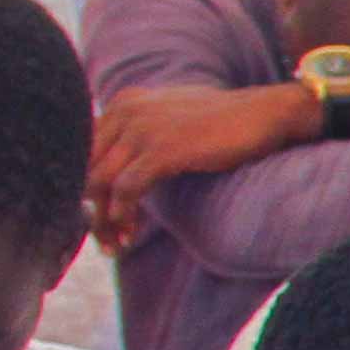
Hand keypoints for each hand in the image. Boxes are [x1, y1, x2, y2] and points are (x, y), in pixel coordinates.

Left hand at [87, 85, 313, 240]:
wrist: (266, 113)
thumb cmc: (228, 121)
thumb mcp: (174, 117)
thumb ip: (144, 130)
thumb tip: (127, 164)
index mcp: (123, 104)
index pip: (83, 150)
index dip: (84, 187)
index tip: (97, 217)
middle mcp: (124, 112)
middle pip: (85, 167)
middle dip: (88, 209)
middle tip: (103, 239)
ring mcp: (141, 129)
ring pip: (99, 182)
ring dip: (102, 221)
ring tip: (114, 245)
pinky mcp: (160, 150)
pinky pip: (125, 190)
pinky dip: (122, 216)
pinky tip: (130, 235)